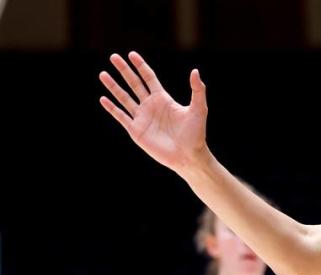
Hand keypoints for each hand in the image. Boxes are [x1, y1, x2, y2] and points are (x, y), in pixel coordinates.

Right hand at [99, 52, 209, 174]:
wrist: (189, 157)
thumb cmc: (196, 134)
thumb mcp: (199, 109)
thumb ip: (198, 90)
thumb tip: (195, 71)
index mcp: (163, 99)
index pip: (149, 78)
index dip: (140, 66)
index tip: (131, 54)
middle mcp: (150, 106)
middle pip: (134, 84)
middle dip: (124, 70)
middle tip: (113, 57)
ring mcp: (142, 118)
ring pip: (124, 98)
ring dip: (113, 87)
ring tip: (103, 74)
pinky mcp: (136, 131)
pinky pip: (121, 117)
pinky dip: (112, 108)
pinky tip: (103, 99)